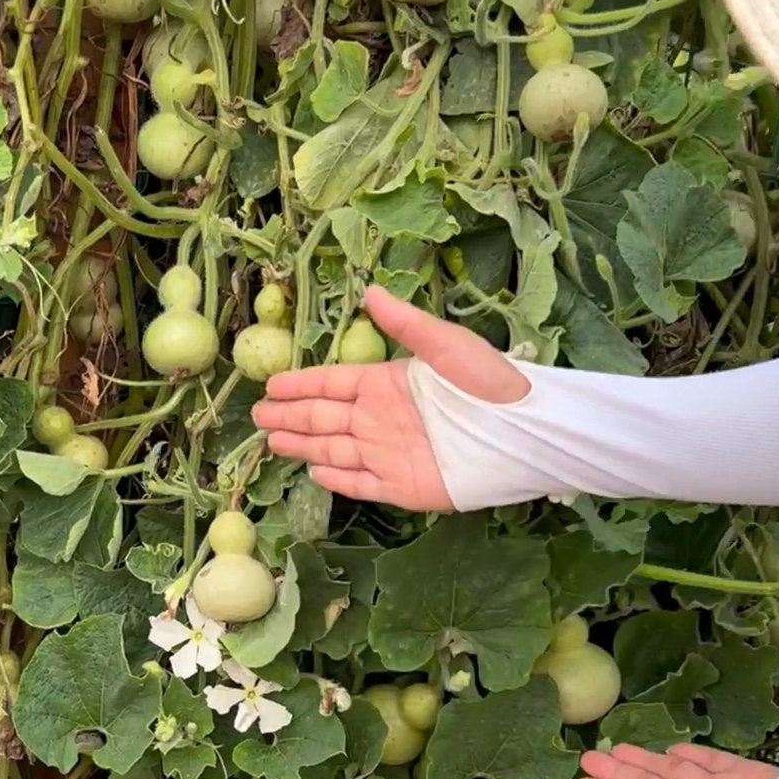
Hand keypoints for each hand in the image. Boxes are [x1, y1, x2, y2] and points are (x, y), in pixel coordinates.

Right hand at [251, 286, 528, 509]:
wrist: (521, 432)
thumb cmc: (488, 382)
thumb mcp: (445, 345)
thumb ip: (405, 324)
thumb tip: (369, 292)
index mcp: (387, 384)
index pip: (332, 384)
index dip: (301, 384)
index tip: (270, 385)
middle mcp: (381, 419)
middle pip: (324, 417)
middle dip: (290, 416)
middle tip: (257, 417)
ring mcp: (389, 454)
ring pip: (334, 449)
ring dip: (303, 445)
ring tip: (271, 442)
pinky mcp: (401, 486)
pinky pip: (361, 483)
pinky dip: (337, 479)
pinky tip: (313, 472)